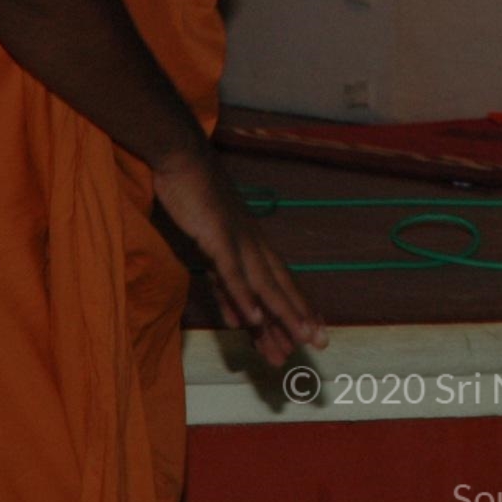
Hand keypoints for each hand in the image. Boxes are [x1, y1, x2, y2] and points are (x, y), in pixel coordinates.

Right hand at [151, 145, 327, 368]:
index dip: (297, 307)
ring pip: (263, 284)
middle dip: (299, 316)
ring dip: (282, 312)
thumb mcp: (212, 246)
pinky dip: (244, 294)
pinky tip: (254, 317)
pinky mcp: (216, 236)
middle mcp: (252, 244)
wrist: (181, 156)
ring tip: (300, 340)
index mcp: (252, 244)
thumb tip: (237, 320)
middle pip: (279, 286)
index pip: (280, 281)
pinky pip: (231, 271)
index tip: (315, 331)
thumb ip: (225, 283)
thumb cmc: (195, 195)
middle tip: (319, 345)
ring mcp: (237, 240)